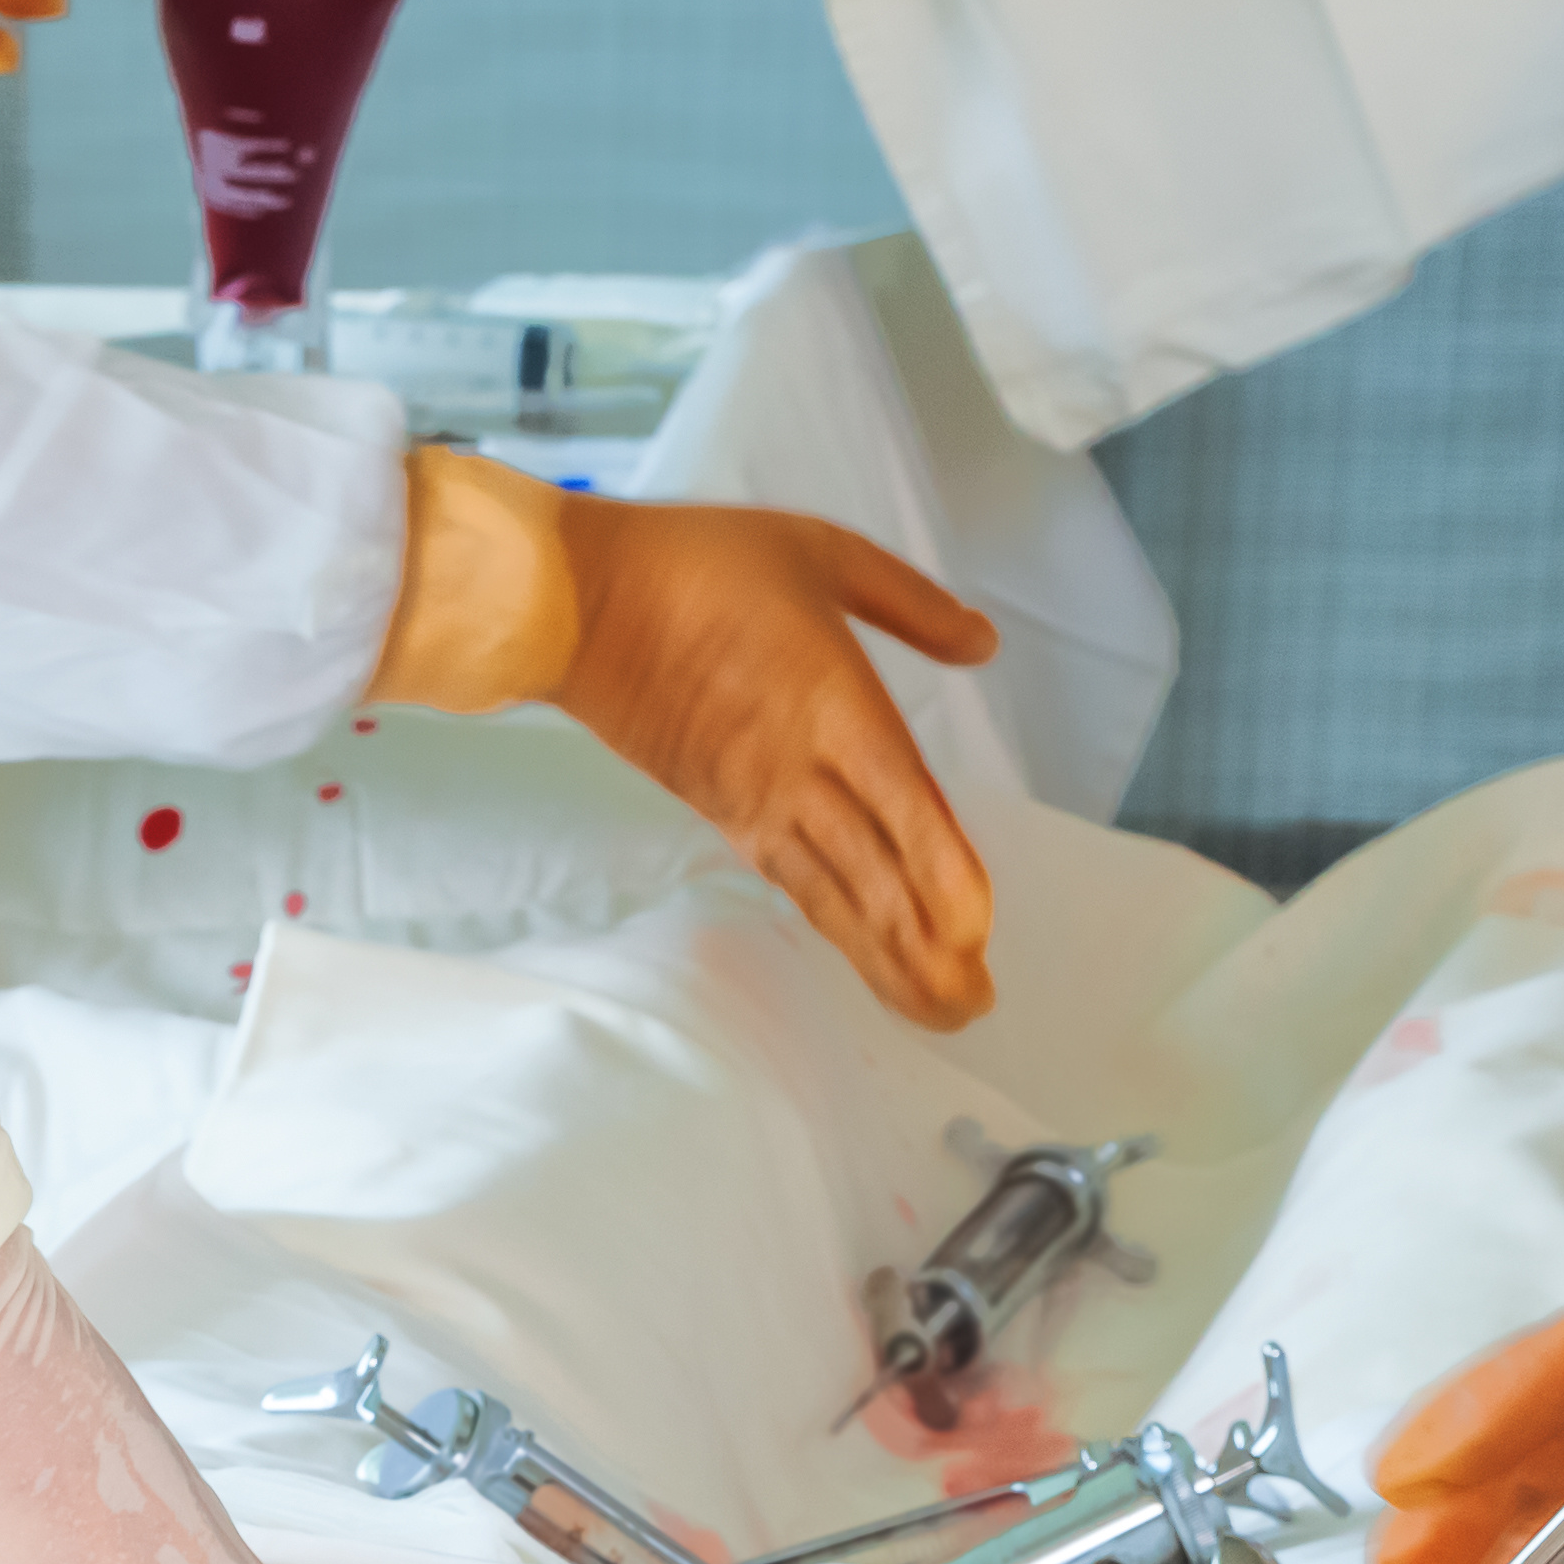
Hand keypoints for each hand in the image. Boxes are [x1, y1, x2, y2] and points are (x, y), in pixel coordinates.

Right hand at [553, 503, 1000, 1030]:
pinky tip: (867, 957)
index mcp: (831, 703)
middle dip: (922, 949)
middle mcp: (796, 771)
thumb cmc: (697, 567)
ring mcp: (755, 802)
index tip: (978, 932)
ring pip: (830, 896)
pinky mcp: (725, 814)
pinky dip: (835, 926)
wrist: (580, 607)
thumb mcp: (823, 554)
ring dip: (883, 958)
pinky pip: (792, 882)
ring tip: (936, 1010)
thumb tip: (983, 642)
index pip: (899, 802)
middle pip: (869, 876)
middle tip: (973, 1009)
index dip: (937, 871)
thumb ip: (910, 603)